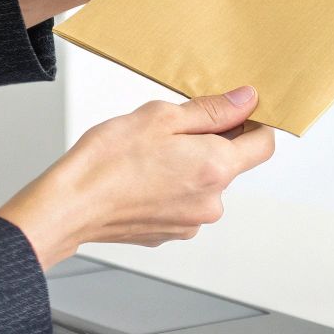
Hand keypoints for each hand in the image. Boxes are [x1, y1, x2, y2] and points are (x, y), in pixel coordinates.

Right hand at [0, 86, 274, 268]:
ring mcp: (192, 222)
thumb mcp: (161, 117)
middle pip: (231, 164)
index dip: (254, 125)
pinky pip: (185, 203)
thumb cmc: (107, 161)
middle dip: (211, 143)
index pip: (264, 144)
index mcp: (216, 167)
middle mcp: (212, 201)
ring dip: (189, 167)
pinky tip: (142, 178)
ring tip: (149, 157)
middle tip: (171, 131)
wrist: (70, 206)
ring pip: (205, 184)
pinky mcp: (172, 233)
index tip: (236, 113)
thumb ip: (212, 110)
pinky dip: (172, 188)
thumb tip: (247, 101)